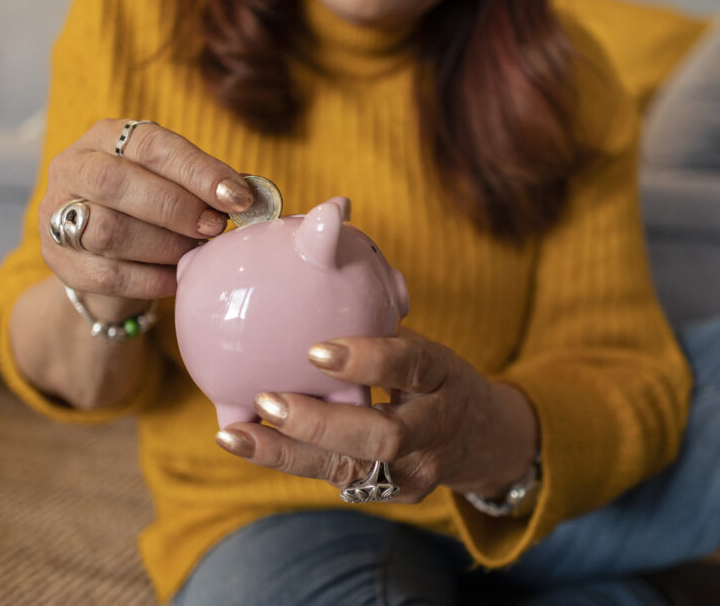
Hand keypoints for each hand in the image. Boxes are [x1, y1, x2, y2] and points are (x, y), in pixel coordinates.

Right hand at [38, 119, 252, 317]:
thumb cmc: (152, 211)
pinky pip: (107, 275)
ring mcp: (56, 214)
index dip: (198, 171)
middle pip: (117, 183)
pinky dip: (150, 280)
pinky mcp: (57, 260)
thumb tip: (252, 197)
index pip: (152, 144)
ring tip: (194, 252)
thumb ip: (205, 185)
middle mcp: (73, 167)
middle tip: (214, 228)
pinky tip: (176, 278)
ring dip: (163, 245)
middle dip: (176, 208)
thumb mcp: (174, 184)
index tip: (238, 197)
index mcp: (107, 136)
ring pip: (108, 230)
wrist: (109, 258)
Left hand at [215, 328, 539, 502]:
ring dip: (289, 452)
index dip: (369, 360)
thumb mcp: (421, 340)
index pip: (413, 367)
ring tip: (236, 432)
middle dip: (321, 423)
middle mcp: (434, 429)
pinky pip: (336, 480)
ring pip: (352, 471)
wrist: (483, 438)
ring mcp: (416, 471)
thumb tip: (320, 224)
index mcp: (443, 376)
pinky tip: (242, 439)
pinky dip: (286, 460)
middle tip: (268, 400)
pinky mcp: (392, 494)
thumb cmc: (432, 374)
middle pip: (384, 438)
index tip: (316, 350)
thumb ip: (377, 308)